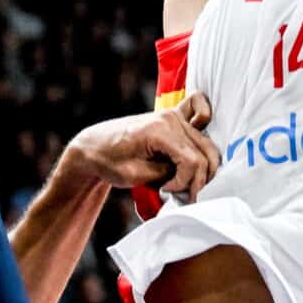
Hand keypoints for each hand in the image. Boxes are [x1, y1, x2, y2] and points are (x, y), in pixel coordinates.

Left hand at [66, 91, 220, 201]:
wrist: (95, 146)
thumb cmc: (108, 160)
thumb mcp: (134, 175)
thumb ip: (165, 174)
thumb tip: (189, 176)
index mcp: (159, 130)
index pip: (192, 161)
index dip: (184, 183)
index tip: (166, 191)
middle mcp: (171, 118)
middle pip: (204, 154)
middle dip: (196, 180)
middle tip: (180, 193)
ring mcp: (174, 115)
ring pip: (207, 144)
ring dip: (202, 167)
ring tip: (183, 180)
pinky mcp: (174, 116)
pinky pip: (200, 109)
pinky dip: (206, 125)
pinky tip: (196, 147)